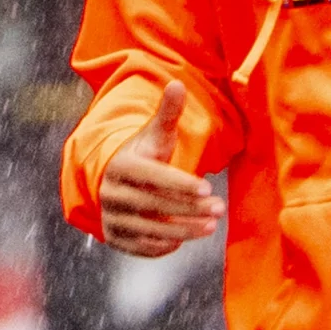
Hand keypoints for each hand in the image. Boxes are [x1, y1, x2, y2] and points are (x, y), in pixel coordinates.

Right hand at [97, 82, 221, 256]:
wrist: (115, 179)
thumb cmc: (145, 155)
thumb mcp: (156, 135)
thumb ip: (168, 113)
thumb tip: (177, 83)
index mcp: (120, 165)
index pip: (152, 176)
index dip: (179, 183)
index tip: (207, 188)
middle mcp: (111, 192)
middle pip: (154, 204)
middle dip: (189, 208)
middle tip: (220, 208)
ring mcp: (111, 216)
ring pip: (149, 228)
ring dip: (183, 230)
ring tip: (211, 226)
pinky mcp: (115, 237)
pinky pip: (140, 246)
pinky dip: (163, 246)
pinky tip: (185, 239)